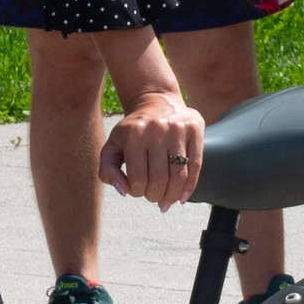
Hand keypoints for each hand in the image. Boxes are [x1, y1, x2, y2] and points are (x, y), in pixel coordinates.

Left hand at [98, 88, 204, 209]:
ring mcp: (178, 128)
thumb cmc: (132, 132)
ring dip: (172, 196)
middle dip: (155, 196)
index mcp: (133, 134)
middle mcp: (156, 129)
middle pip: (159, 179)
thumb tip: (123, 191)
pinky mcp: (194, 128)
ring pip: (179, 176)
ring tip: (166, 201)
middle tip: (152, 197)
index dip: (136, 192)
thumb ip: (107, 170)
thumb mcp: (112, 146)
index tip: (136, 191)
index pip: (137, 178)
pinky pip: (196, 165)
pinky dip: (189, 187)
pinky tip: (182, 198)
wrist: (156, 102)